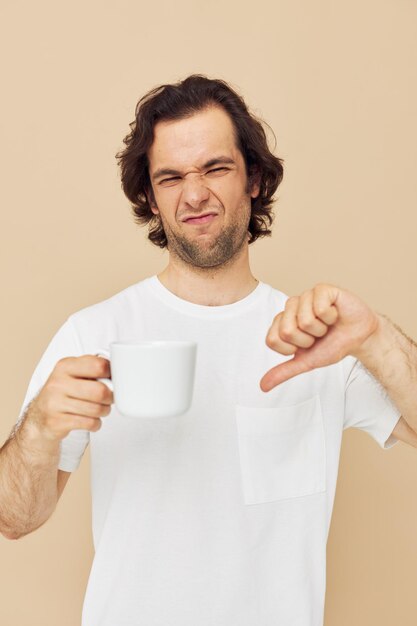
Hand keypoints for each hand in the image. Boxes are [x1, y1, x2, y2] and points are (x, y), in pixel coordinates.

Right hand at [27, 356, 113, 440]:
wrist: (39, 416)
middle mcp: (58, 383)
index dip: (111, 374)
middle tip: (109, 398)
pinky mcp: (56, 422)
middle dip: (110, 397)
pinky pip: (89, 423)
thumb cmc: (63, 392)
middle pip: (100, 391)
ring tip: (100, 409)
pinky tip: (91, 420)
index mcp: (65, 366)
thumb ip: (92, 368)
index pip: (98, 365)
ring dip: (104, 411)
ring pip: (96, 409)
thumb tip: (117, 372)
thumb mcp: (73, 373)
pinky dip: (96, 424)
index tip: (112, 379)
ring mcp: (55, 403)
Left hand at [260, 284, 379, 391]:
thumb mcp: (306, 362)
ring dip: (321, 329)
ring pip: (304, 320)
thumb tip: (263, 386)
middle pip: (287, 331)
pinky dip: (331, 317)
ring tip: (327, 324)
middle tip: (319, 335)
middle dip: (308, 340)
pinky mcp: (321, 289)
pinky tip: (335, 314)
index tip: (306, 345)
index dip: (293, 349)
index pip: (272, 340)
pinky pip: (319, 308)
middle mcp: (290, 307)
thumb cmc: (333, 345)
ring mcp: (305, 296)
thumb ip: (284, 371)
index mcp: (282, 322)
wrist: (360, 338)